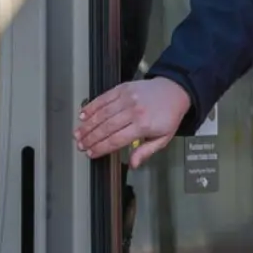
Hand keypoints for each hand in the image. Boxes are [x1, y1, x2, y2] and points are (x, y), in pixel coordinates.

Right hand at [75, 78, 189, 166]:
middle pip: (106, 127)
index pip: (117, 139)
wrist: (174, 90)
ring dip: (87, 124)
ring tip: (77, 134)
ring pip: (102, 113)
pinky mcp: (122, 88)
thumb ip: (146, 151)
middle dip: (90, 138)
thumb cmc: (168, 116)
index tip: (91, 154)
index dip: (101, 148)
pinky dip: (91, 107)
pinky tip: (82, 115)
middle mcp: (133, 111)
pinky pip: (103, 98)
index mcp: (144, 125)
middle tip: (80, 145)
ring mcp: (127, 98)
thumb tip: (132, 164)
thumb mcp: (163, 138)